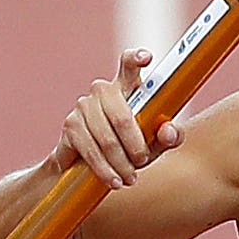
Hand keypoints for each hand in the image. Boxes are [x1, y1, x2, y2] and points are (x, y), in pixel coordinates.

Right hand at [57, 48, 180, 189]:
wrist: (86, 168)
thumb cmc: (127, 148)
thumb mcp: (153, 144)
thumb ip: (168, 137)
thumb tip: (169, 131)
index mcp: (126, 87)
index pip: (129, 65)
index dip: (136, 59)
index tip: (146, 57)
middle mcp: (102, 90)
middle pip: (122, 116)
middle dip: (135, 146)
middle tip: (143, 162)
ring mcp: (83, 106)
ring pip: (106, 139)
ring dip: (121, 164)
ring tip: (130, 179)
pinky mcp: (70, 126)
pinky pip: (90, 150)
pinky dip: (104, 170)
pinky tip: (113, 181)